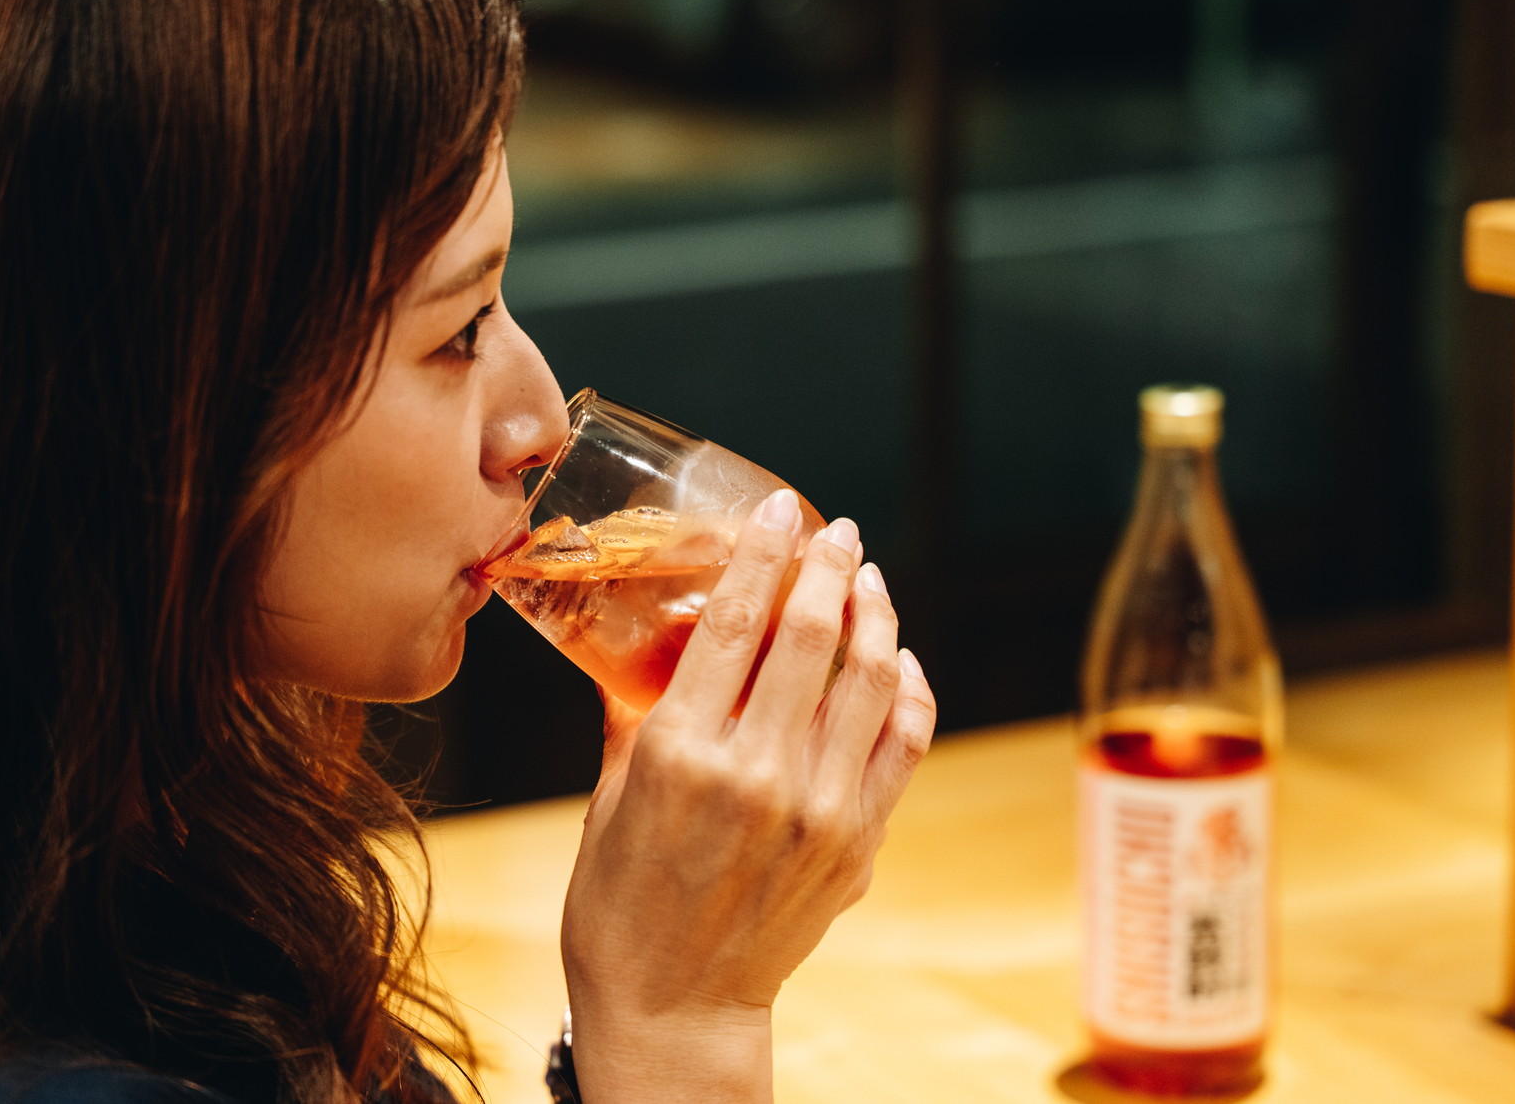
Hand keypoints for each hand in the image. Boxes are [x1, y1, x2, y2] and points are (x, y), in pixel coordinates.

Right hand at [560, 488, 937, 1102]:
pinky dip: (909, 691)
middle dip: (830, 566)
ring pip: (871, 680)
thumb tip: (646, 644)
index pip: (738, 622)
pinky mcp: (857, 842)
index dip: (764, 551)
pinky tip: (900, 660)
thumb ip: (633, 714)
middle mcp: (759, 772)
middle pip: (813, 636)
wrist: (675, 1008)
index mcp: (682, 753)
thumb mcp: (605, 797)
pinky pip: (903, 743)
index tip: (780, 506)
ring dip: (877, 616)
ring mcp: (820, 809)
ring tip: (870, 579)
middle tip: (836, 529)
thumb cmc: (620, 906)